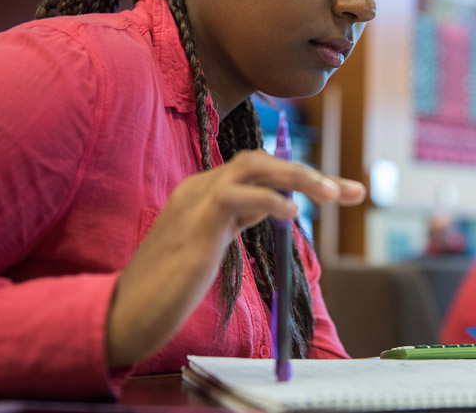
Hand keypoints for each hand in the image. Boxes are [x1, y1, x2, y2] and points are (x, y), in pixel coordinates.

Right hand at [105, 149, 364, 367]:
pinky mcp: (194, 228)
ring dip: (298, 177)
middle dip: (307, 171)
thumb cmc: (168, 287)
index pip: (259, 171)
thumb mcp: (211, 245)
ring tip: (333, 194)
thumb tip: (274, 207)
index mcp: (202, 192)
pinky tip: (293, 214)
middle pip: (259, 160)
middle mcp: (198, 189)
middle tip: (350, 191)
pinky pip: (234, 197)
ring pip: (251, 167)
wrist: (125, 314)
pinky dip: (268, 200)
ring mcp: (194, 204)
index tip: (342, 191)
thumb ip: (236, 221)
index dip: (301, 177)